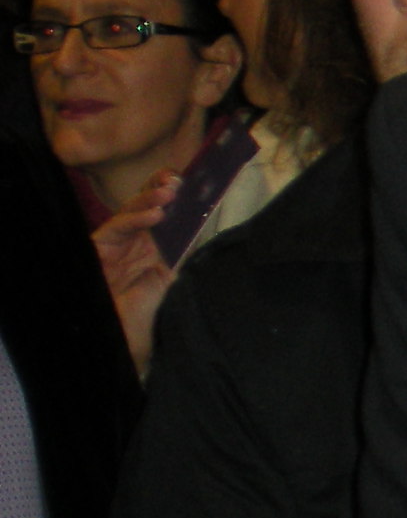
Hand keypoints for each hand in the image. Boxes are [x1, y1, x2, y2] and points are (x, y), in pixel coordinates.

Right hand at [92, 171, 178, 372]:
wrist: (121, 341)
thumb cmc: (144, 315)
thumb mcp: (170, 279)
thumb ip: (180, 253)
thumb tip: (199, 226)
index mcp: (152, 248)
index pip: (164, 216)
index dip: (175, 197)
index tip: (193, 181)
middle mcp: (133, 243)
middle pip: (145, 208)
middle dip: (160, 189)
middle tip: (177, 177)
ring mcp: (115, 246)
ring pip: (130, 213)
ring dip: (150, 200)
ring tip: (170, 191)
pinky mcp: (97, 250)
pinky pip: (115, 229)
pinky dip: (135, 220)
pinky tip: (155, 214)